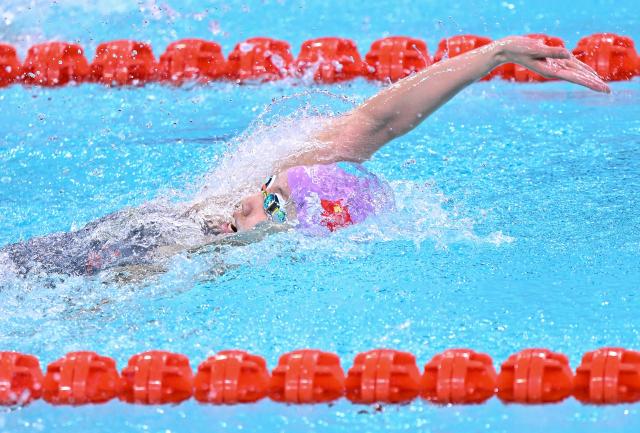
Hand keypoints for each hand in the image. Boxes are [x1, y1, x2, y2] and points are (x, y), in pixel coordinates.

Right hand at [495, 36, 610, 92]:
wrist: (509, 49)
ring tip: (602, 84)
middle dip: (593, 83)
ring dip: (589, 77)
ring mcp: (555, 65)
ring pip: (577, 72)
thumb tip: (568, 53)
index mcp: (551, 71)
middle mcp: (555, 70)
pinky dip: (582, 68)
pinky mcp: (554, 59)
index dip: (589, 83)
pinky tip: (589, 72)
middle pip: (578, 77)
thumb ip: (552, 52)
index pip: (575, 78)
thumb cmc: (520, 49)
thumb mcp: (535, 49)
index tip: (601, 89)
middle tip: (609, 91)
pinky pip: (571, 64)